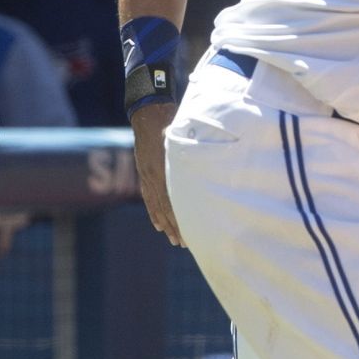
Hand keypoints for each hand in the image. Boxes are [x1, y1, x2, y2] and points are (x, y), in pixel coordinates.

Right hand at [130, 101, 182, 243]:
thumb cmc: (173, 124)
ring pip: (156, 206)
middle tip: (184, 243)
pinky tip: (158, 225)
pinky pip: (148, 198)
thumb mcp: (186, 138)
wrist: (149, 114)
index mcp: (165, 169)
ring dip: (165, 224)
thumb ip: (196, 154)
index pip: (173, 201)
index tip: (190, 233)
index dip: (180, 219)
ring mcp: (147, 176)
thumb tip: (215, 168)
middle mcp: (154, 176)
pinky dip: (154, 213)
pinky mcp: (144, 174)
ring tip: (173, 239)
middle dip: (175, 227)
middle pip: (165, 208)